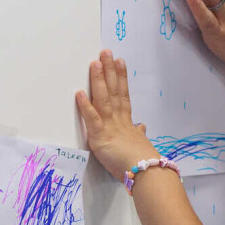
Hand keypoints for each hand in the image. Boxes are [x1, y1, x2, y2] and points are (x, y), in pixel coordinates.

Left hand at [75, 51, 157, 181]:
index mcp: (127, 123)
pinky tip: (79, 93)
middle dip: (109, 71)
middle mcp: (119, 120)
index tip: (120, 62)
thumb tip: (142, 126)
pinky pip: (92, 118)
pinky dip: (85, 106)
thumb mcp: (141, 144)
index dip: (121, 78)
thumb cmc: (143, 162)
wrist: (146, 172)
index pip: (123, 95)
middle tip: (106, 52)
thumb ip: (139, 134)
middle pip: (114, 90)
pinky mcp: (100, 137)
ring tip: (95, 62)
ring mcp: (110, 126)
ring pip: (103, 98)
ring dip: (98, 80)